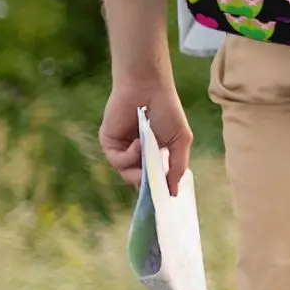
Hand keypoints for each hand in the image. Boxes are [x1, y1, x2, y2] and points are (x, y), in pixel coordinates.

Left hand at [99, 79, 191, 197]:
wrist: (148, 88)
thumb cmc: (168, 110)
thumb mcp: (180, 140)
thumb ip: (178, 167)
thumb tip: (174, 193)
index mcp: (154, 153)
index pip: (154, 179)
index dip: (158, 189)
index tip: (163, 200)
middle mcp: (137, 154)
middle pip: (139, 181)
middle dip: (148, 184)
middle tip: (155, 184)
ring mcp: (123, 150)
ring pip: (128, 174)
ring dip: (139, 168)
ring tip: (148, 152)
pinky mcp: (109, 144)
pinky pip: (118, 161)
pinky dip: (129, 156)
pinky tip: (138, 142)